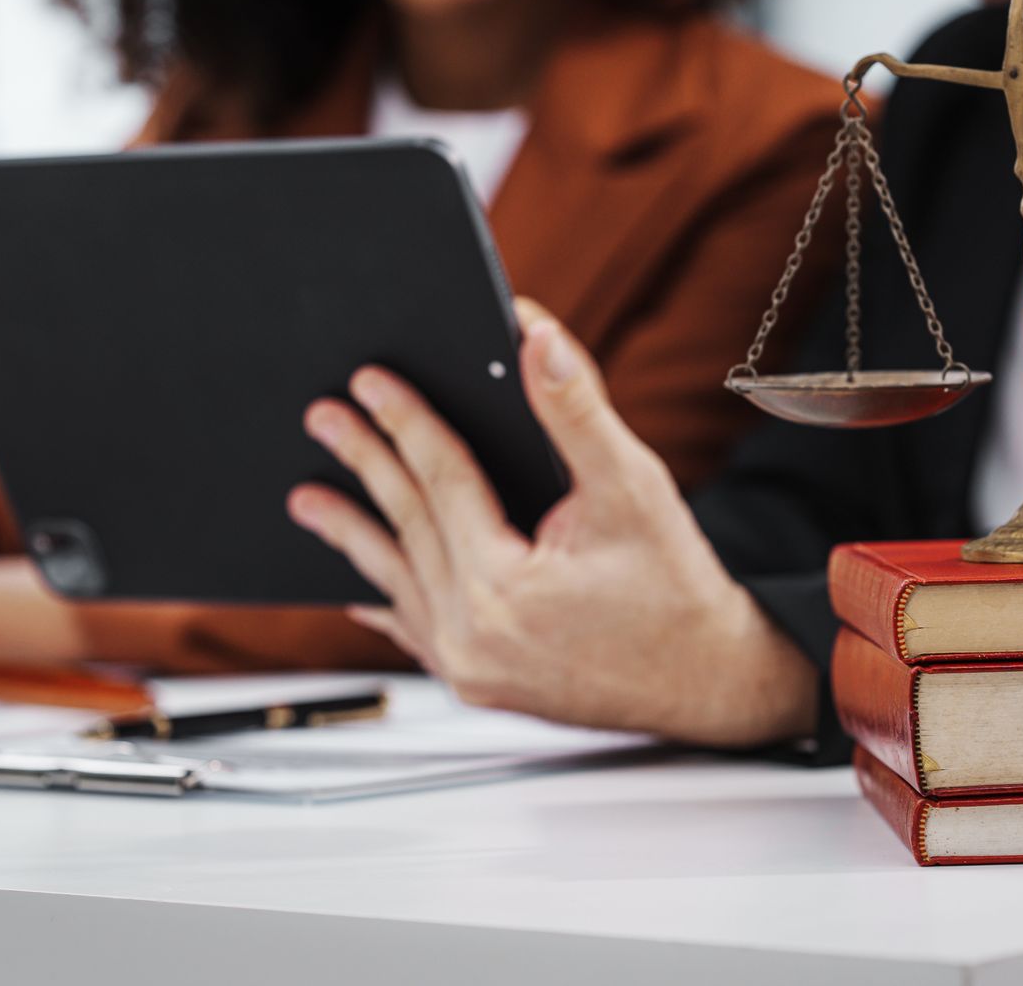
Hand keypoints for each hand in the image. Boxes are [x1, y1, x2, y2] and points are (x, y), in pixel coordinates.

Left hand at [288, 299, 817, 747]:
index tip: (372, 380)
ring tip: (310, 498)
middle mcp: (472, 636)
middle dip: (365, 462)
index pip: (440, 481)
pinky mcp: (477, 684)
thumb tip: (534, 337)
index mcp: (504, 587)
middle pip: (407, 526)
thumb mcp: (632, 485)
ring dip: (355, 532)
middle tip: (325, 416)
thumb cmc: (679, 588)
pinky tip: (357, 586)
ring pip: (398, 580)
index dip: (406, 421)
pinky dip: (385, 599)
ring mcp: (469, 668)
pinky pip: (413, 632)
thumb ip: (574, 408)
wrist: (712, 682)